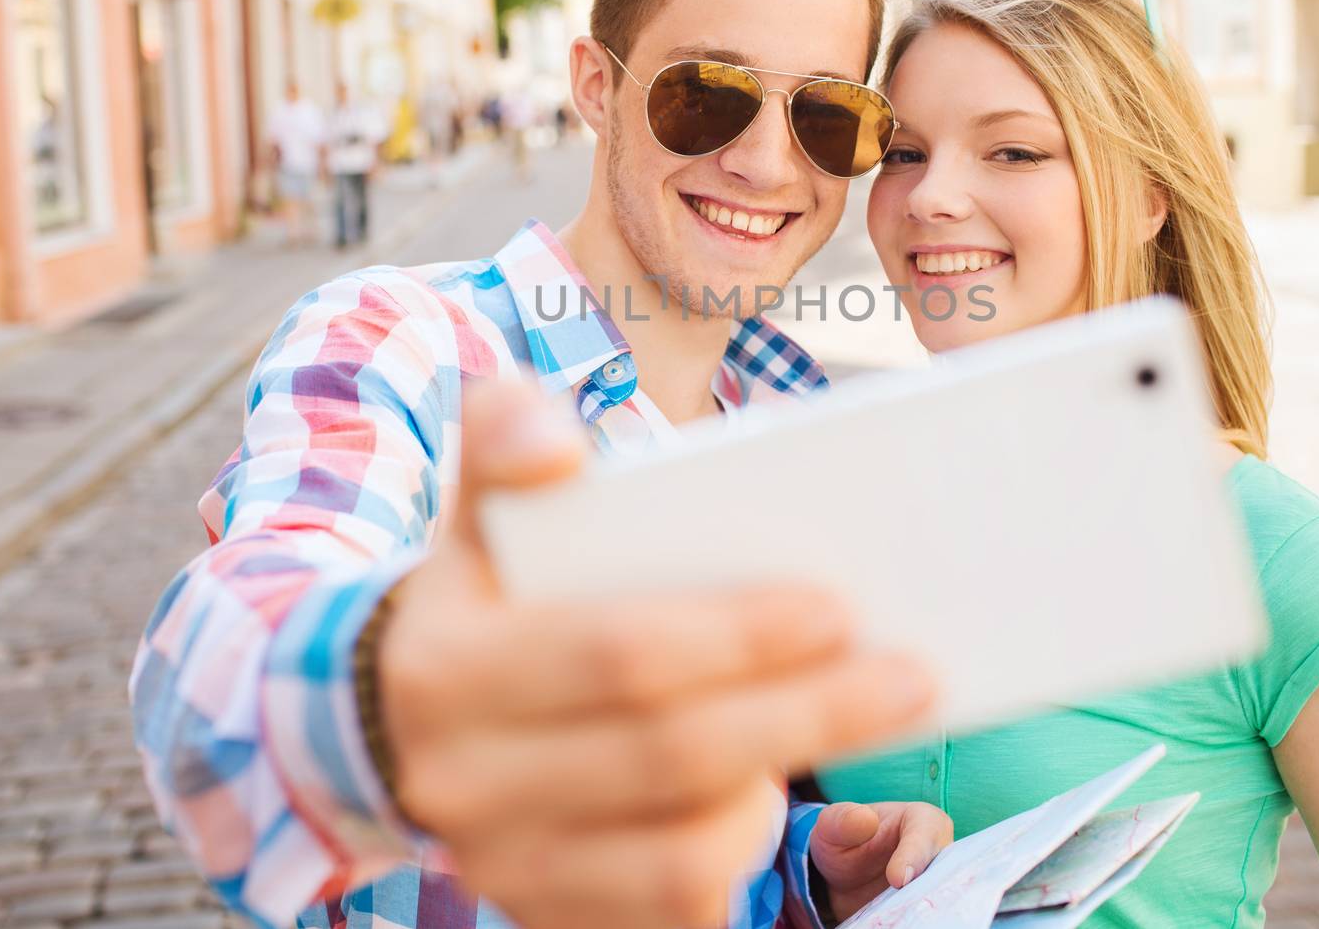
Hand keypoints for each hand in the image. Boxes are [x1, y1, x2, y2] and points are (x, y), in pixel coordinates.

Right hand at [377, 378, 936, 928]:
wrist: (408, 723)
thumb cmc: (486, 596)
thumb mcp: (480, 509)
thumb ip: (505, 437)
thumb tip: (551, 436)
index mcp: (448, 667)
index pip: (619, 654)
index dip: (739, 636)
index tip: (838, 606)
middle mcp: (463, 783)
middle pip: (672, 756)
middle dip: (808, 714)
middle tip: (910, 673)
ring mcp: (507, 867)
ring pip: (682, 855)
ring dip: (782, 786)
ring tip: (852, 718)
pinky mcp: (550, 917)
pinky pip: (673, 909)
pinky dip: (742, 852)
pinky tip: (777, 789)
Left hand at [810, 801, 953, 922]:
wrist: (841, 879)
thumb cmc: (843, 841)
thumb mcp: (832, 826)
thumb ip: (844, 819)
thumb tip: (866, 820)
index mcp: (921, 820)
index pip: (927, 833)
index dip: (914, 855)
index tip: (896, 879)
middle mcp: (938, 851)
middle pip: (946, 869)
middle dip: (929, 887)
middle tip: (906, 905)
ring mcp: (937, 881)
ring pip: (942, 896)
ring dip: (923, 909)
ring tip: (900, 918)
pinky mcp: (929, 906)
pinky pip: (934, 916)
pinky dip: (918, 920)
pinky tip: (898, 924)